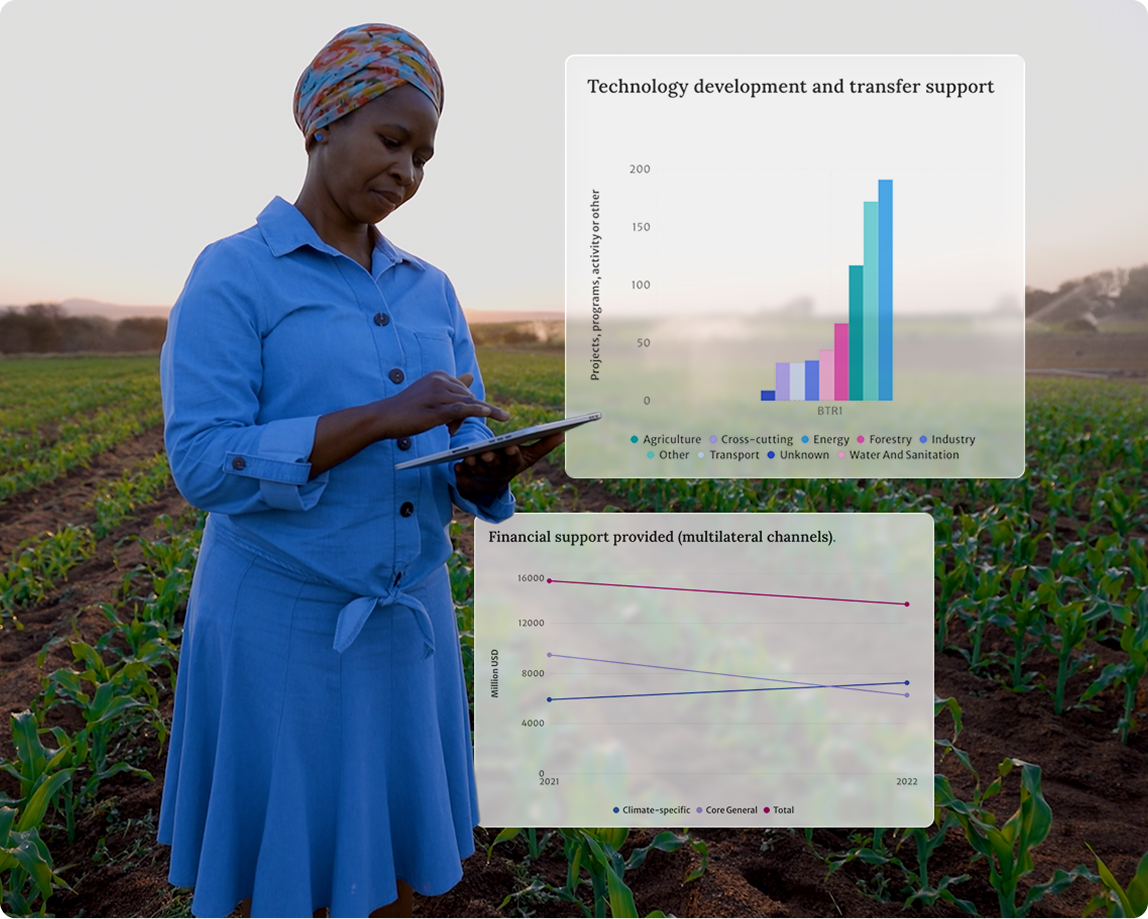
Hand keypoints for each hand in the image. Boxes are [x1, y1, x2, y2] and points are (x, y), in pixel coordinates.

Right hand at [377, 371, 508, 438]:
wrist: (384, 417)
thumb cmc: (407, 408)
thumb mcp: (431, 394)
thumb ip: (452, 386)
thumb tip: (470, 376)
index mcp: (440, 375)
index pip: (464, 390)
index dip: (465, 405)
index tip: (452, 421)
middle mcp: (440, 381)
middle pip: (468, 397)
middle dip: (466, 414)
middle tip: (450, 429)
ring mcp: (438, 394)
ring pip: (467, 404)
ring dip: (465, 420)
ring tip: (451, 430)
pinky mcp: (436, 410)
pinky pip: (462, 409)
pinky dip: (476, 411)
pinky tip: (487, 412)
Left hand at [454, 432, 564, 503]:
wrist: (489, 486)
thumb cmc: (510, 463)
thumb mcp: (528, 456)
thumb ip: (544, 444)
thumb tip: (563, 433)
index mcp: (512, 465)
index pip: (514, 460)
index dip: (512, 454)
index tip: (511, 446)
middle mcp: (497, 471)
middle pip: (494, 465)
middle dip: (491, 459)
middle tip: (487, 452)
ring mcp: (481, 476)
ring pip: (477, 469)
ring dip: (474, 464)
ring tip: (470, 456)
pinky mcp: (465, 479)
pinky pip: (461, 476)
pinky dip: (459, 472)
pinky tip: (456, 465)